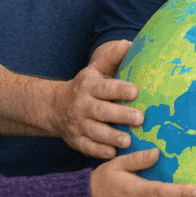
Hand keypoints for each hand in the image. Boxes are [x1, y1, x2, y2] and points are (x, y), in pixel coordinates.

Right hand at [50, 41, 144, 158]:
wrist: (56, 107)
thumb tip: (129, 43)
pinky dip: (99, 151)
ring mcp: (78, 124)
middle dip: (120, 115)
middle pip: (101, 111)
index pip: (105, 88)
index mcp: (89, 86)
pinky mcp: (76, 140)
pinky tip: (113, 153)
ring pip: (94, 131)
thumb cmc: (87, 87)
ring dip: (111, 137)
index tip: (135, 91)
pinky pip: (87, 147)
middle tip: (139, 119)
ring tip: (127, 140)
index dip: (119, 89)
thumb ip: (112, 59)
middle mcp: (82, 105)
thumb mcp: (96, 70)